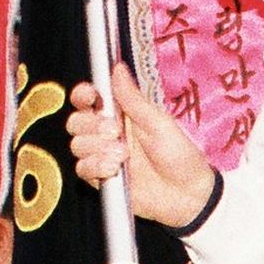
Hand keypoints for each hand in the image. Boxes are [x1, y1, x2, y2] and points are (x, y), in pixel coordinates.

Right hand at [63, 76, 215, 229]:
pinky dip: (95, 167)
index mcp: (120, 115)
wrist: (187, 195)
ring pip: (77, 145)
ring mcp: (102, 157)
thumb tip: (117, 68)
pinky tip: (115, 169)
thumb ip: (133, 98)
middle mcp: (107, 134)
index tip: (90, 95)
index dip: (83, 95)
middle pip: (76, 122)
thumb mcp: (158, 122)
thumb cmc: (179, 155)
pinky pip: (82, 169)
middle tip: (115, 131)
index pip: (89, 100)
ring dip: (97, 148)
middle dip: (91, 125)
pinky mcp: (101, 179)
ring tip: (123, 155)